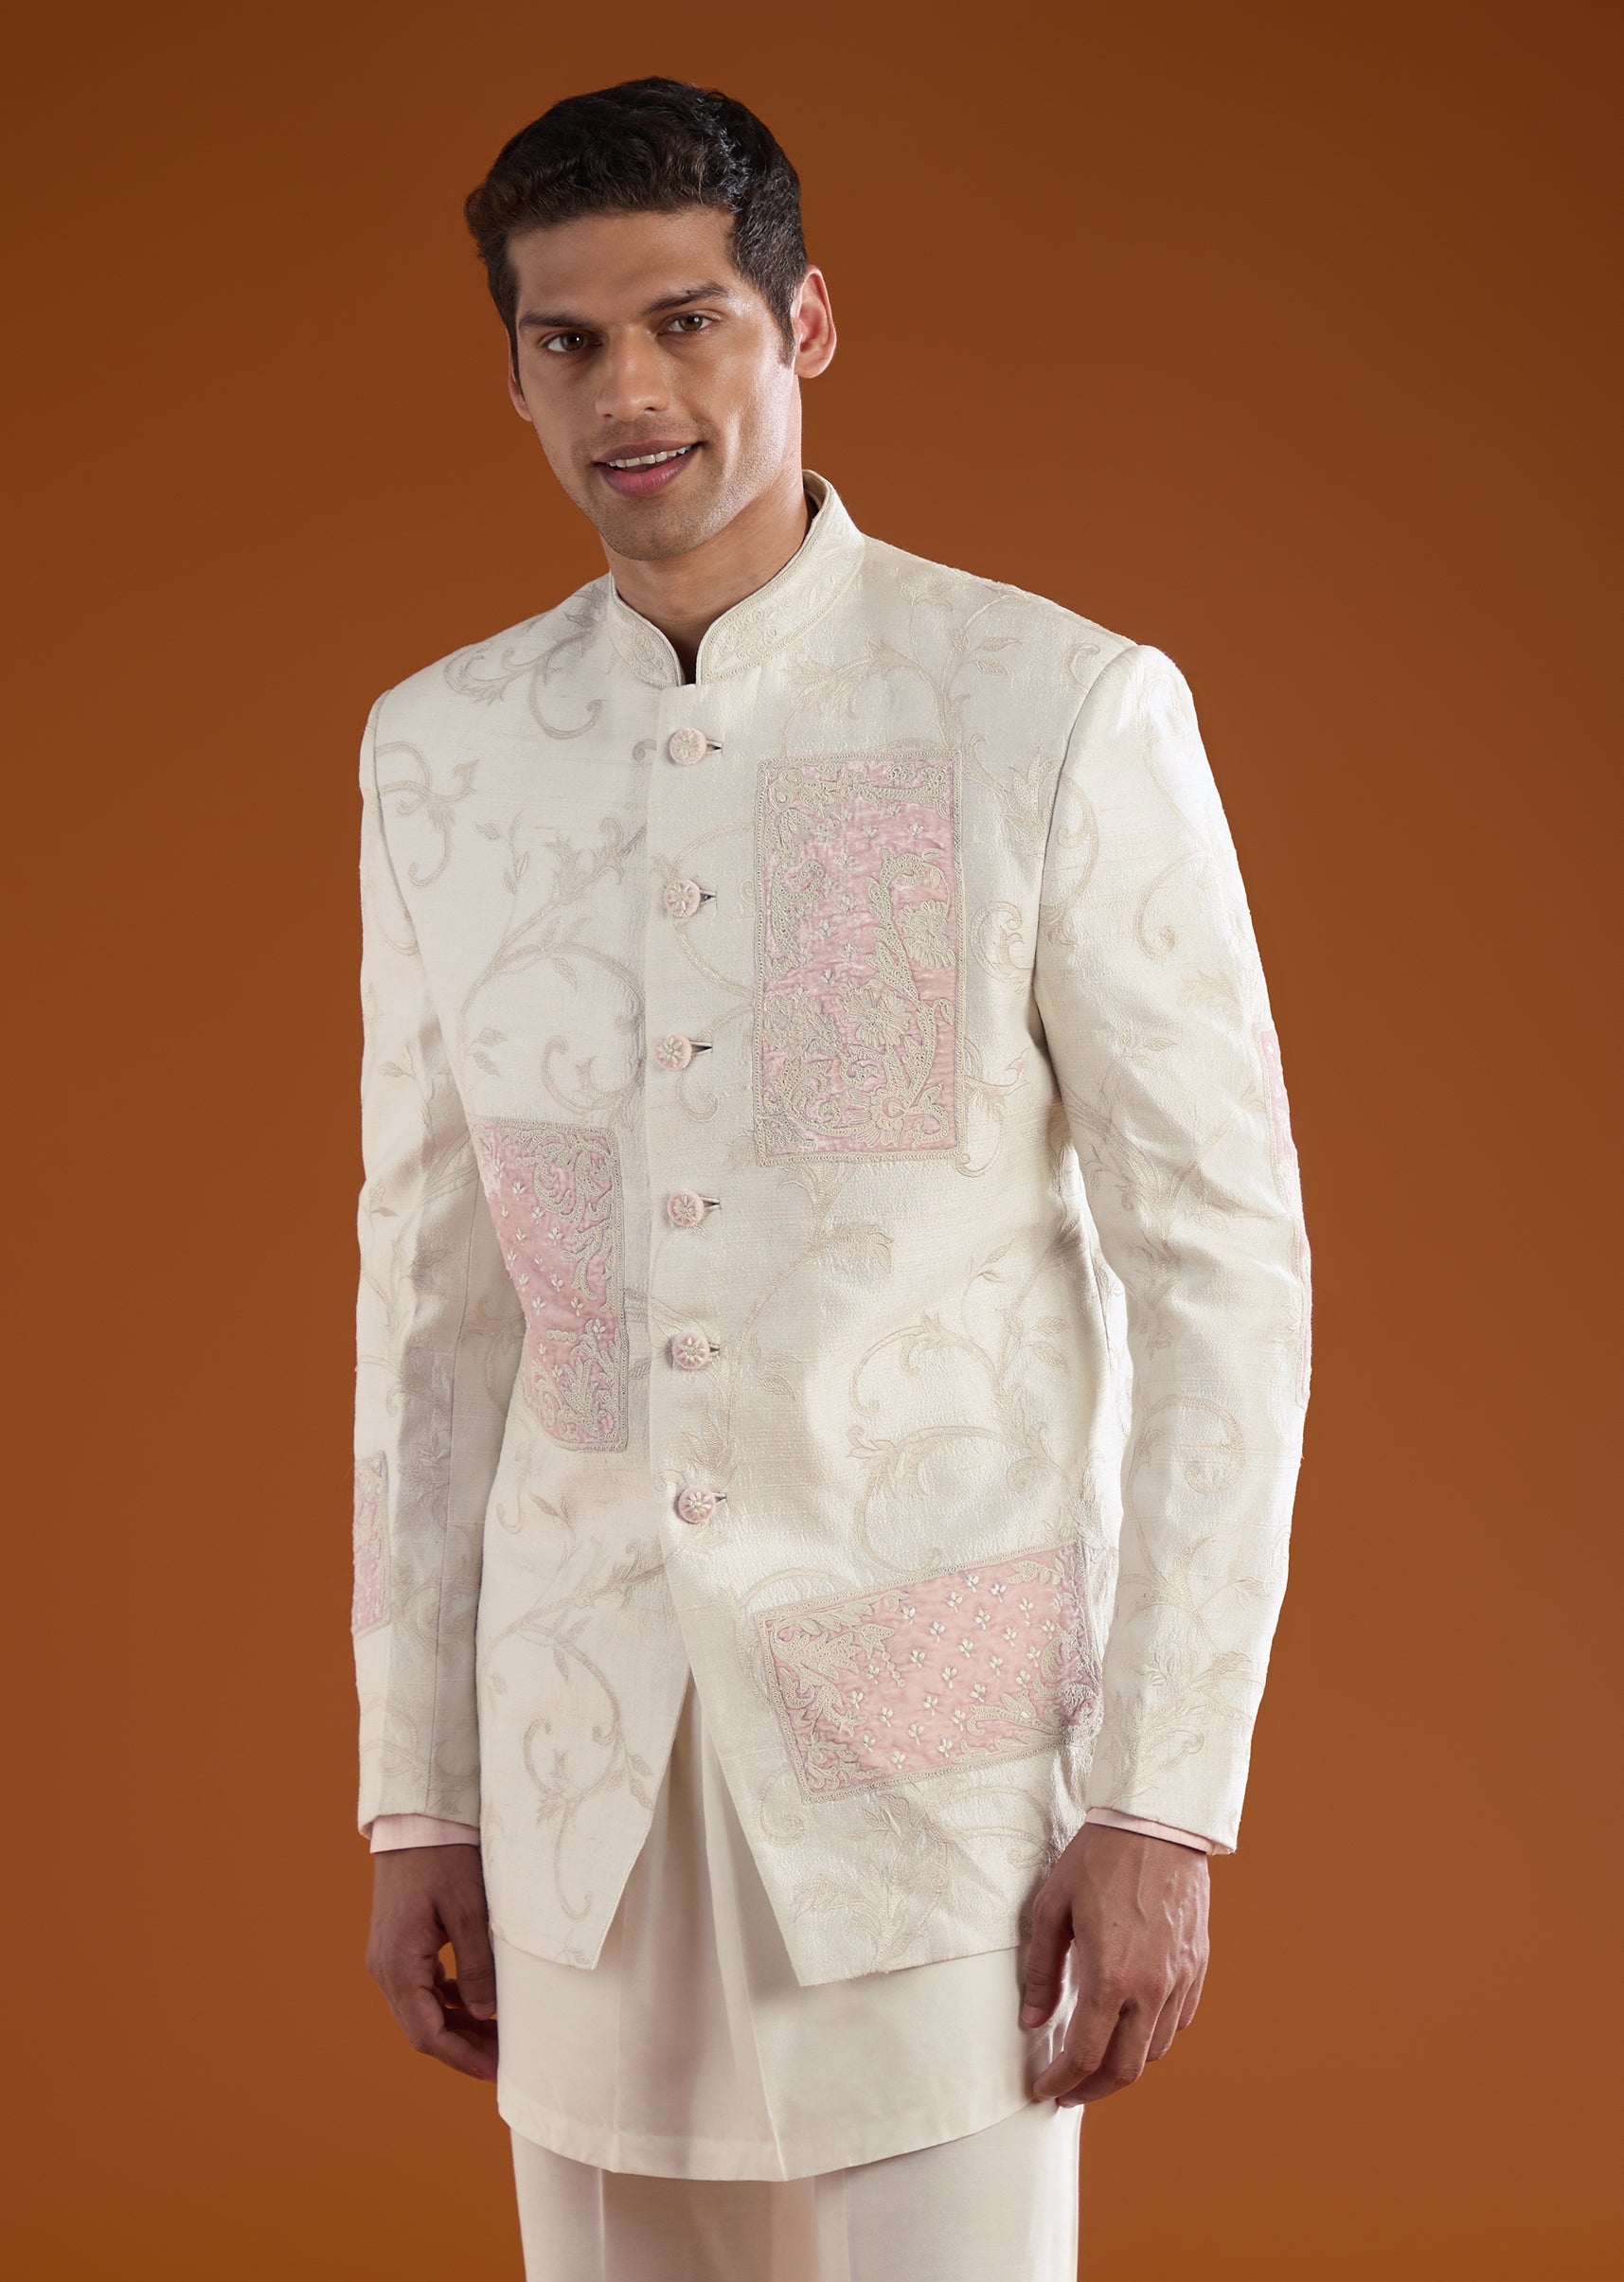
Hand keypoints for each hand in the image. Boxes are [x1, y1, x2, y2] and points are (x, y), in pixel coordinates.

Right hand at [366, 1845, 498, 2081]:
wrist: (415, 1818)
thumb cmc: (443, 1858)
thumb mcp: (468, 1910)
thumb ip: (477, 1966)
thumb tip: (488, 2016)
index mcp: (398, 1965)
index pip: (428, 2034)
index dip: (463, 2057)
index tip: (496, 2071)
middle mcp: (384, 1968)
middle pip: (423, 2028)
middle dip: (463, 2047)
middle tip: (505, 2059)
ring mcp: (388, 1957)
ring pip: (422, 2010)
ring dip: (457, 2026)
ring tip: (498, 2035)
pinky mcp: (398, 1945)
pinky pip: (421, 1987)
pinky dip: (448, 2001)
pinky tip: (477, 2002)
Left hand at [1021, 1822, 1208, 2105]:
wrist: (1156, 1822)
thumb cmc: (1097, 1859)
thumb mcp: (1053, 1908)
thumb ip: (1043, 1972)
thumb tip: (1032, 2022)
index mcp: (1110, 1977)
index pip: (1085, 2055)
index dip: (1061, 2081)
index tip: (1044, 2089)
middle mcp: (1151, 1988)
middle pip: (1125, 2070)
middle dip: (1092, 2090)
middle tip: (1068, 2091)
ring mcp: (1180, 1979)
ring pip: (1155, 2050)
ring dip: (1124, 2066)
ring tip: (1097, 2061)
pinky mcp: (1197, 1965)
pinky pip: (1179, 2020)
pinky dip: (1154, 2037)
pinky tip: (1133, 2028)